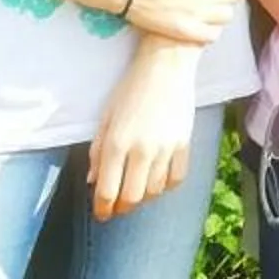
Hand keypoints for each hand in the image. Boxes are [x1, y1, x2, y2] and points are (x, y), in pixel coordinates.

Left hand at [89, 44, 196, 219]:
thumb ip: (97, 152)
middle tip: (117, 207)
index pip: (107, 191)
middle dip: (122, 207)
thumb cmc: (131, 88)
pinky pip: (177, 178)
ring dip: (143, 197)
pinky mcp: (185, 142)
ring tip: (137, 191)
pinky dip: (167, 186)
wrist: (166, 64)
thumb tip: (93, 181)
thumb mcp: (106, 117)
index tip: (101, 214)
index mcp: (117, 143)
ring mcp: (166, 147)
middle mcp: (142, 149)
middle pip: (132, 197)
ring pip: (155, 191)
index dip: (102, 209)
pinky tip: (158, 181)